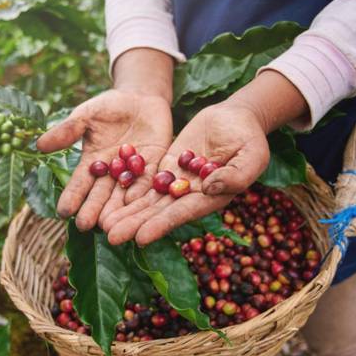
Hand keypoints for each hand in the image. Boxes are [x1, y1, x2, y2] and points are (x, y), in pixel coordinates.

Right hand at [36, 89, 172, 230]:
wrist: (141, 97)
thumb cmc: (109, 106)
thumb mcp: (86, 115)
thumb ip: (67, 131)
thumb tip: (38, 145)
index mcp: (92, 163)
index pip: (80, 183)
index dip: (72, 197)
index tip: (63, 211)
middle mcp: (111, 173)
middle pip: (101, 195)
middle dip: (93, 210)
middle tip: (86, 226)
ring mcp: (133, 172)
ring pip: (124, 195)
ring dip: (117, 210)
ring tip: (110, 225)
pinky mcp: (155, 167)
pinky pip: (148, 182)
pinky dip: (142, 192)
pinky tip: (136, 204)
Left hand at [102, 101, 269, 245]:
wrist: (236, 118)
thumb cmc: (250, 138)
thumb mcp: (252, 155)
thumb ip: (235, 174)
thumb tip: (208, 188)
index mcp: (212, 198)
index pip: (182, 214)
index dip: (161, 225)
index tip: (141, 237)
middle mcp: (190, 195)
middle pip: (159, 212)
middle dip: (135, 224)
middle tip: (110, 236)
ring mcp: (176, 182)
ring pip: (148, 200)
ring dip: (126, 212)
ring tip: (103, 224)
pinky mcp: (166, 167)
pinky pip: (145, 180)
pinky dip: (128, 190)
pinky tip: (108, 199)